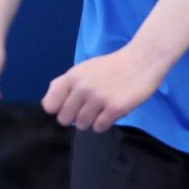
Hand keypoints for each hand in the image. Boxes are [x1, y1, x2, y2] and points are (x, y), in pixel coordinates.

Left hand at [43, 44, 165, 132]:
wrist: (141, 61)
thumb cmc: (111, 66)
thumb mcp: (83, 69)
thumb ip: (63, 84)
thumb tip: (47, 105)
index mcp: (72, 76)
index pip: (50, 105)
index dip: (58, 109)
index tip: (68, 106)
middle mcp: (82, 87)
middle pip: (64, 119)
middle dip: (74, 117)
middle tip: (88, 108)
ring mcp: (98, 98)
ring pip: (81, 125)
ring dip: (91, 120)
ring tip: (101, 108)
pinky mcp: (115, 108)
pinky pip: (99, 128)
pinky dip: (104, 123)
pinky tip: (111, 111)